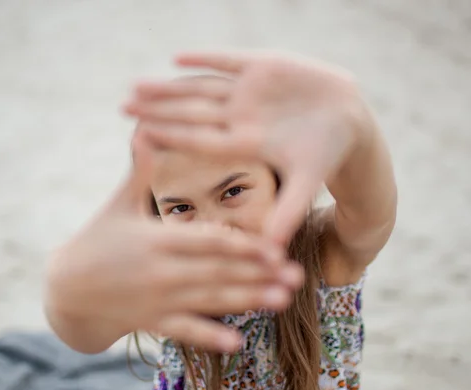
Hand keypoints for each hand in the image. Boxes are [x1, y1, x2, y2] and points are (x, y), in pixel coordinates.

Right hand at [45, 135, 303, 351]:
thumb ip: (139, 170)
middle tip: (297, 277)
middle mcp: (160, 272)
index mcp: (156, 240)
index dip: (243, 245)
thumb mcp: (118, 203)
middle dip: (259, 275)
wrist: (67, 289)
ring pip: (210, 302)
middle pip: (218, 273)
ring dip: (248, 302)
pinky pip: (185, 332)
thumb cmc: (97, 239)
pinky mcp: (152, 322)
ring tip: (282, 302)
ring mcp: (157, 301)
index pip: (208, 242)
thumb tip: (146, 127)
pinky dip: (210, 337)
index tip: (275, 247)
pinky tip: (237, 343)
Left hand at [124, 52, 369, 244]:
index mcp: (244, 143)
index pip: (200, 140)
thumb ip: (288, 211)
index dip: (171, 136)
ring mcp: (249, 91)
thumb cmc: (324, 154)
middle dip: (158, 108)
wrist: (346, 121)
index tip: (139, 135)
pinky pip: (229, 60)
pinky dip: (206, 57)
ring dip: (171, 85)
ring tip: (138, 85)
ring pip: (201, 85)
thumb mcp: (306, 182)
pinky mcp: (264, 66)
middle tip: (123, 106)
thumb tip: (272, 251)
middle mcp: (240, 117)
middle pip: (191, 111)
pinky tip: (177, 57)